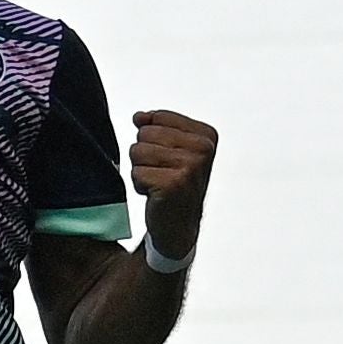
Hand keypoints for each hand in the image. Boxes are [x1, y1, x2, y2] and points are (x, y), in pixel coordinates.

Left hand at [127, 108, 217, 258]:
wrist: (178, 226)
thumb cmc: (175, 188)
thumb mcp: (171, 149)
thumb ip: (156, 126)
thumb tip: (139, 117)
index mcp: (206, 135)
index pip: (158, 118)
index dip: (154, 140)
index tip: (170, 159)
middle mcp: (202, 149)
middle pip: (145, 133)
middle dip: (145, 156)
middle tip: (162, 174)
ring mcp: (190, 167)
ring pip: (137, 151)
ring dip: (142, 170)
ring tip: (159, 183)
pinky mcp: (173, 184)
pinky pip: (136, 172)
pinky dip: (140, 185)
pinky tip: (156, 194)